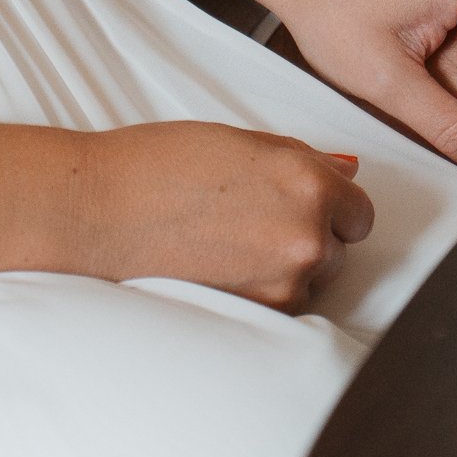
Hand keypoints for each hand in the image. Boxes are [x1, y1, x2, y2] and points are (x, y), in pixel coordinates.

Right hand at [76, 121, 372, 311]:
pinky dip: (261, 291)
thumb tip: (347, 170)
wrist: (97, 213)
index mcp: (307, 181)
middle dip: (309, 235)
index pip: (359, 210)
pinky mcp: (256, 314)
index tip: (308, 206)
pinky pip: (281, 305)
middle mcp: (306, 233)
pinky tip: (220, 265)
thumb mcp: (238, 143)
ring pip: (311, 280)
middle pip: (340, 247)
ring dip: (285, 266)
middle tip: (252, 219)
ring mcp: (284, 280)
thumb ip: (301, 160)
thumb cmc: (157, 166)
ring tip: (229, 242)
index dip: (333, 206)